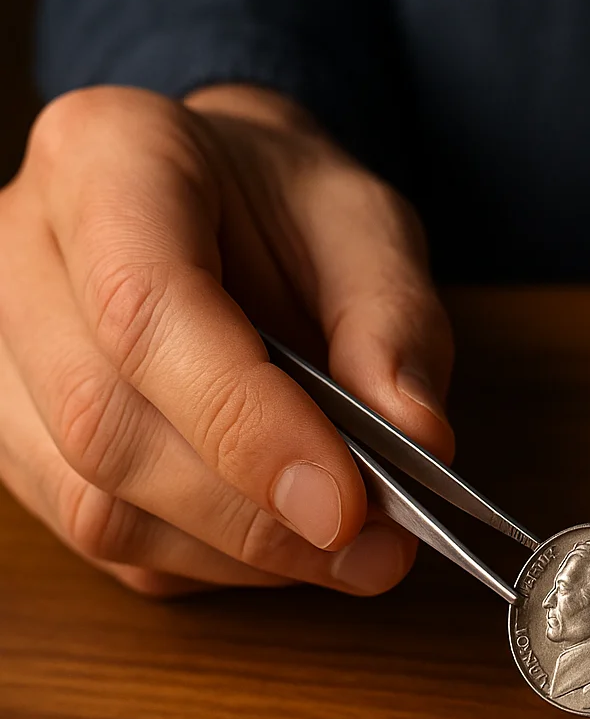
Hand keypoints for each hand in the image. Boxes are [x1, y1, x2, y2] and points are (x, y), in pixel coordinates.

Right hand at [0, 85, 452, 595]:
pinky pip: (98, 535)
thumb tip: (419, 438)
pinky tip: (284, 542)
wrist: (219, 196)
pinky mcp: (16, 434)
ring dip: (236, 550)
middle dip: (253, 512)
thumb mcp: (370, 227)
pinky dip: (206, 560)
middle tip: (375, 550)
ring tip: (349, 553)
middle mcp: (19, 253)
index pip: (144, 311)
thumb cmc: (288, 204)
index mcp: (106, 158)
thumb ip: (396, 325)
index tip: (346, 503)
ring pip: (93, 500)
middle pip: (106, 424)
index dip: (245, 424)